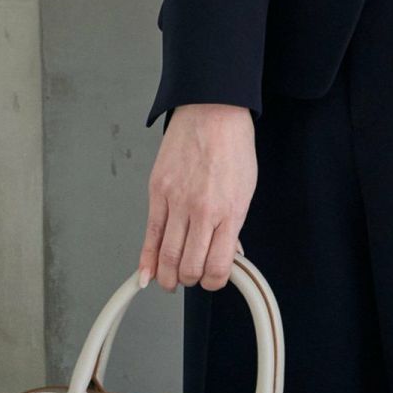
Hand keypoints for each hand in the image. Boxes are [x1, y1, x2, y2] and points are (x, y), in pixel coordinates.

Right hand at [139, 104, 256, 291]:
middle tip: (191, 276)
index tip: (214, 279)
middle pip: (189, 267)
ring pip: (167, 257)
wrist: (213, 111)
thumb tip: (227, 251)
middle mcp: (203, 210)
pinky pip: (150, 235)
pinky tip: (146, 275)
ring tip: (171, 279)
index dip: (215, 282)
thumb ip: (234, 222)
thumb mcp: (246, 186)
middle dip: (190, 279)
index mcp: (230, 210)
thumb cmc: (233, 144)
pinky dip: (146, 261)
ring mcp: (177, 202)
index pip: (218, 267)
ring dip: (167, 276)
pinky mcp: (157, 192)